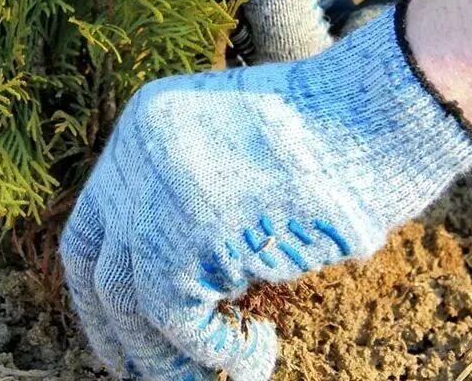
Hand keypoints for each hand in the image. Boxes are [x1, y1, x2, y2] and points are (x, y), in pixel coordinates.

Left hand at [59, 4, 471, 379]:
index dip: (98, 288)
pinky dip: (218, 352)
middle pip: (96, 263)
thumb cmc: (335, 139)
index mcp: (145, 125)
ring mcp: (154, 192)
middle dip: (119, 330)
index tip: (119, 331)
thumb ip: (191, 193)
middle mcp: (136, 153)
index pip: (91, 222)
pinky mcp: (185, 238)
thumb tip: (167, 284)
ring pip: (127, 301)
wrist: (379, 116)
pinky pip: (179, 323)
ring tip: (214, 372)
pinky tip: (259, 354)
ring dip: (166, 355)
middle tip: (153, 372)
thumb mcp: (239, 148)